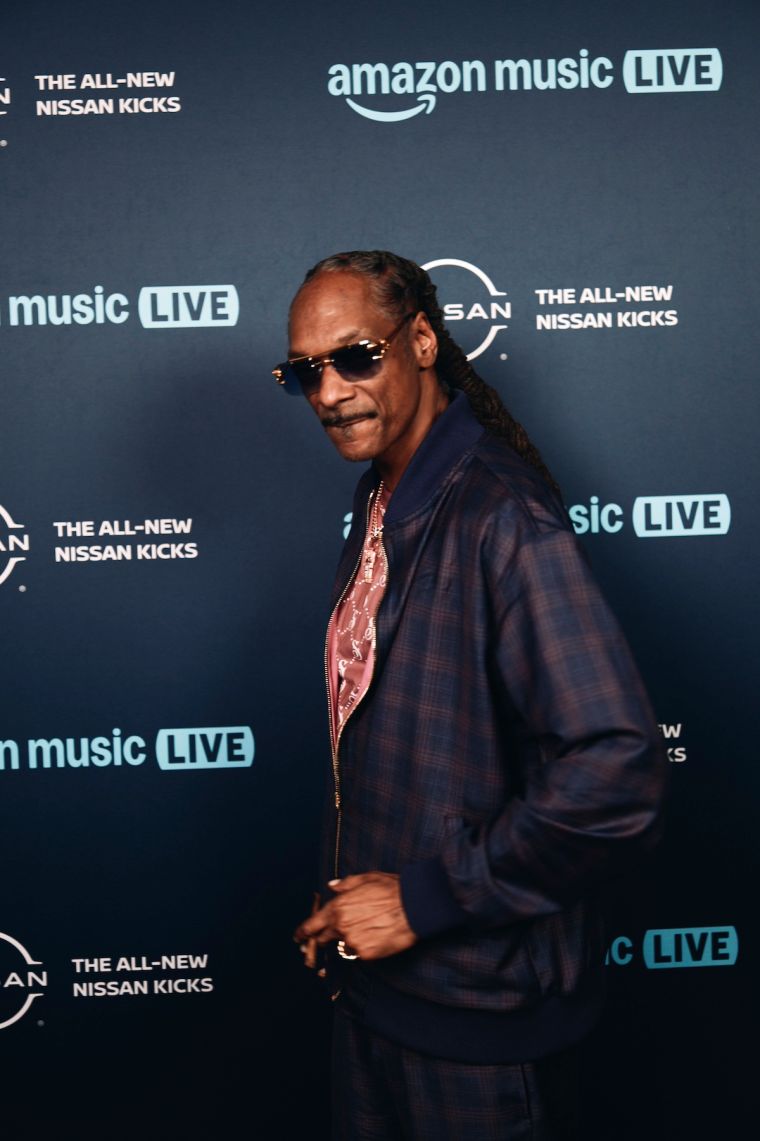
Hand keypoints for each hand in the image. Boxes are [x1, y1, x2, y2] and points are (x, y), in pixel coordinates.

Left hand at [294, 872, 416, 960]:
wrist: (414, 906)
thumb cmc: (392, 889)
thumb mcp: (366, 879)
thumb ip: (345, 884)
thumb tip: (332, 886)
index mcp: (338, 906)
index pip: (312, 924)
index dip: (303, 932)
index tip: (298, 937)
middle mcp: (341, 925)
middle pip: (323, 938)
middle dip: (321, 939)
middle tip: (322, 941)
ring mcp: (352, 941)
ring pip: (342, 946)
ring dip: (345, 942)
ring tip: (360, 933)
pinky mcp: (366, 954)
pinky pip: (357, 953)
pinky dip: (361, 948)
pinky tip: (372, 938)